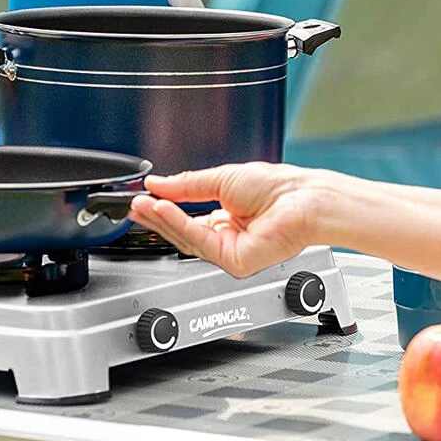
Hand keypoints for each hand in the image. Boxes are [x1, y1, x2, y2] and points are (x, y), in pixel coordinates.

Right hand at [128, 163, 322, 276]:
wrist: (305, 199)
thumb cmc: (279, 187)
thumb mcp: (222, 178)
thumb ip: (186, 185)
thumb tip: (157, 183)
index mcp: (226, 218)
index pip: (186, 218)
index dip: (163, 208)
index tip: (143, 197)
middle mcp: (226, 238)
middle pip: (181, 231)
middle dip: (156, 216)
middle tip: (135, 203)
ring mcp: (229, 252)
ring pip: (185, 238)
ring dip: (162, 219)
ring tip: (144, 203)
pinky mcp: (233, 262)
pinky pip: (197, 242)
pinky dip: (178, 224)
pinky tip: (163, 209)